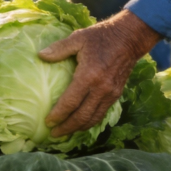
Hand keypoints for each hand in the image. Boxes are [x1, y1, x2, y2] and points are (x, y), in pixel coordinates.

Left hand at [38, 10, 162, 137]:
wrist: (130, 37)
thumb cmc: (102, 36)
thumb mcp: (79, 37)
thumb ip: (59, 48)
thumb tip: (40, 55)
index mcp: (89, 75)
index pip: (70, 103)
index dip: (58, 115)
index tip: (48, 122)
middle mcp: (100, 88)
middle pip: (81, 117)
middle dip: (66, 128)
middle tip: (54, 134)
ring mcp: (110, 93)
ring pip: (93, 119)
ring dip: (79, 128)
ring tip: (66, 132)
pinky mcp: (117, 94)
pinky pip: (102, 113)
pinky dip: (90, 121)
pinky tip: (82, 122)